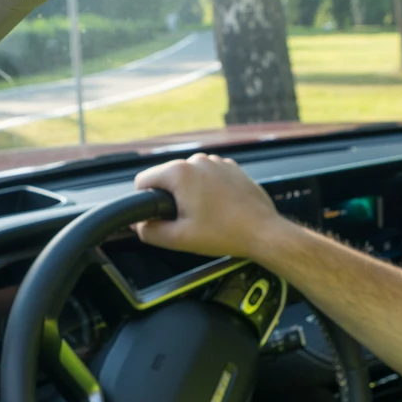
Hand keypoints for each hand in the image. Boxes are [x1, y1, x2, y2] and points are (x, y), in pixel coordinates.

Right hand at [133, 153, 291, 260]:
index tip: (159, 215)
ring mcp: (216, 162)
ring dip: (190, 193)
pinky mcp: (231, 168)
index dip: (145, 200)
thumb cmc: (225, 233)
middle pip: (167, 177)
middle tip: (187, 221)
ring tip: (206, 215)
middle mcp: (197, 161)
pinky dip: (209, 190)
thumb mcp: (179, 239)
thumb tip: (138, 225)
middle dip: (171, 198)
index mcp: (180, 173)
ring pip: (189, 177)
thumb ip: (150, 231)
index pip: (144, 180)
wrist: (263, 231)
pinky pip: (209, 176)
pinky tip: (220, 208)